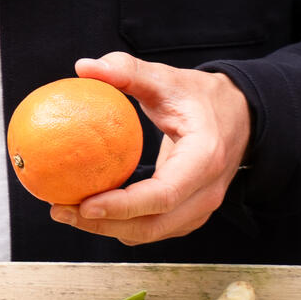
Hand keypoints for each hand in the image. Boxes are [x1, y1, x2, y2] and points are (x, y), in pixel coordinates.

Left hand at [49, 52, 252, 244]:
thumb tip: (83, 67)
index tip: (83, 205)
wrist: (240, 116)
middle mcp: (207, 191)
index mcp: (204, 159)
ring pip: (152, 232)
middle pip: (153, 225)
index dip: (123, 206)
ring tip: (66, 211)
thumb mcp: (166, 78)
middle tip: (60, 211)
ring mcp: (202, 207)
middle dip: (104, 226)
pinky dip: (121, 224)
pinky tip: (89, 208)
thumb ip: (127, 70)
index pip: (163, 195)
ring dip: (108, 229)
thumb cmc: (199, 96)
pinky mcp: (190, 213)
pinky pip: (154, 227)